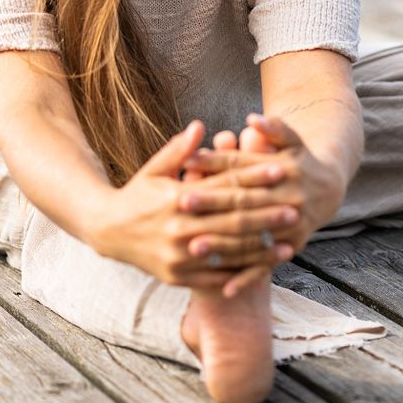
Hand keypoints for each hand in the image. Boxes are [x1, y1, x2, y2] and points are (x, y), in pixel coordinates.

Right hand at [91, 120, 296, 290]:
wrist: (107, 232)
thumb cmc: (137, 194)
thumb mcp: (154, 168)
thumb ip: (180, 150)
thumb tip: (201, 126)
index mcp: (176, 198)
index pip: (223, 186)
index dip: (253, 177)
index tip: (279, 169)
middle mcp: (179, 228)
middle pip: (232, 221)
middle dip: (266, 215)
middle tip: (295, 208)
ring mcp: (179, 256)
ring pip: (229, 252)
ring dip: (262, 247)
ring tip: (289, 239)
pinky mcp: (179, 277)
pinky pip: (217, 277)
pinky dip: (242, 272)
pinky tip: (264, 266)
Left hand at [180, 114, 348, 295]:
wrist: (329, 189)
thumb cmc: (299, 160)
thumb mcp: (292, 139)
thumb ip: (274, 128)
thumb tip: (253, 118)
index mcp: (282, 169)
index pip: (242, 166)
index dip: (215, 162)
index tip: (189, 162)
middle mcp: (287, 198)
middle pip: (244, 201)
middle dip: (213, 203)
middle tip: (181, 204)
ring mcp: (291, 225)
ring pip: (252, 237)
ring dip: (224, 244)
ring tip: (193, 247)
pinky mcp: (292, 246)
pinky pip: (266, 265)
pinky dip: (246, 277)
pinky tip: (224, 289)